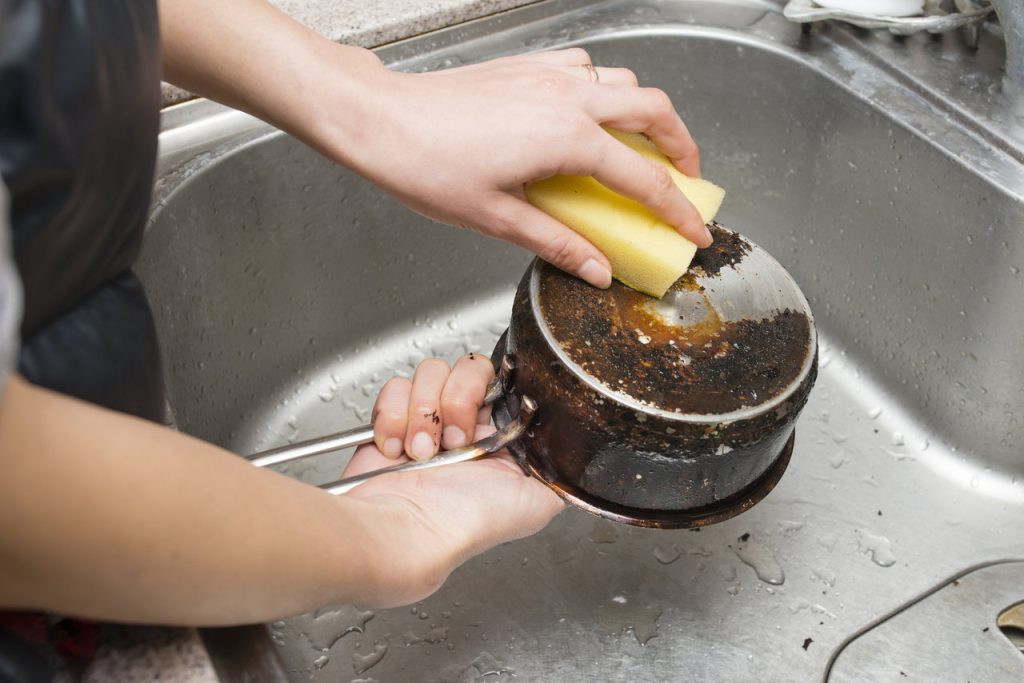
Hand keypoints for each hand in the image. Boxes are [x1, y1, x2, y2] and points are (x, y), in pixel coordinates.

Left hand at [312, 48, 710, 288]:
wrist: (381, 119)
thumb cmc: (426, 166)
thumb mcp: (497, 218)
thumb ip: (556, 243)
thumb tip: (596, 270)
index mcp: (568, 139)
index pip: (644, 179)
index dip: (677, 210)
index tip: (695, 231)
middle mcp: (567, 97)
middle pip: (654, 110)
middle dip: (682, 145)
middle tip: (687, 179)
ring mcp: (548, 75)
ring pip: (624, 81)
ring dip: (646, 113)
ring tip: (645, 147)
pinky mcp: (527, 66)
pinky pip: (586, 68)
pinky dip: (604, 89)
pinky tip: (590, 115)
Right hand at [341, 355, 563, 604]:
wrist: (412, 533)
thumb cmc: (469, 523)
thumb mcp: (539, 502)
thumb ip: (560, 469)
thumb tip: (576, 453)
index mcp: (500, 437)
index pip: (505, 382)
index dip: (494, 389)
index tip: (486, 410)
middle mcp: (466, 425)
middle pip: (469, 368)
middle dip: (459, 399)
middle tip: (454, 439)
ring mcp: (427, 421)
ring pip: (431, 373)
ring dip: (424, 411)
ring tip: (422, 451)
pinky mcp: (391, 421)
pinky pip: (395, 388)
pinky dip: (393, 416)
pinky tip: (397, 450)